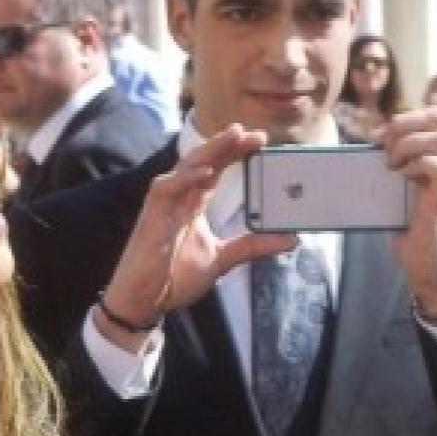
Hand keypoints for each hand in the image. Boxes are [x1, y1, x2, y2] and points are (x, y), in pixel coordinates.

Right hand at [96, 124, 295, 350]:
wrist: (145, 302)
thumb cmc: (174, 277)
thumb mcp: (222, 260)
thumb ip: (252, 246)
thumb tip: (290, 240)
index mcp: (192, 204)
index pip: (216, 169)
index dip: (234, 152)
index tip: (260, 141)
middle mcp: (178, 198)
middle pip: (204, 161)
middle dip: (227, 144)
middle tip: (254, 133)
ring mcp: (164, 206)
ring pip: (186, 167)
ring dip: (210, 151)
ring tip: (232, 137)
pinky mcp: (152, 217)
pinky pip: (166, 189)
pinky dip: (185, 178)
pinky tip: (206, 173)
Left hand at [380, 107, 436, 317]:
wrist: (433, 271)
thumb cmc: (416, 232)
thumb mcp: (402, 192)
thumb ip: (396, 168)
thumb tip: (367, 150)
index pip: (436, 116)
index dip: (406, 117)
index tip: (378, 136)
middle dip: (405, 124)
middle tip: (384, 147)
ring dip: (409, 145)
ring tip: (393, 165)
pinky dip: (419, 166)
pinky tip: (404, 179)